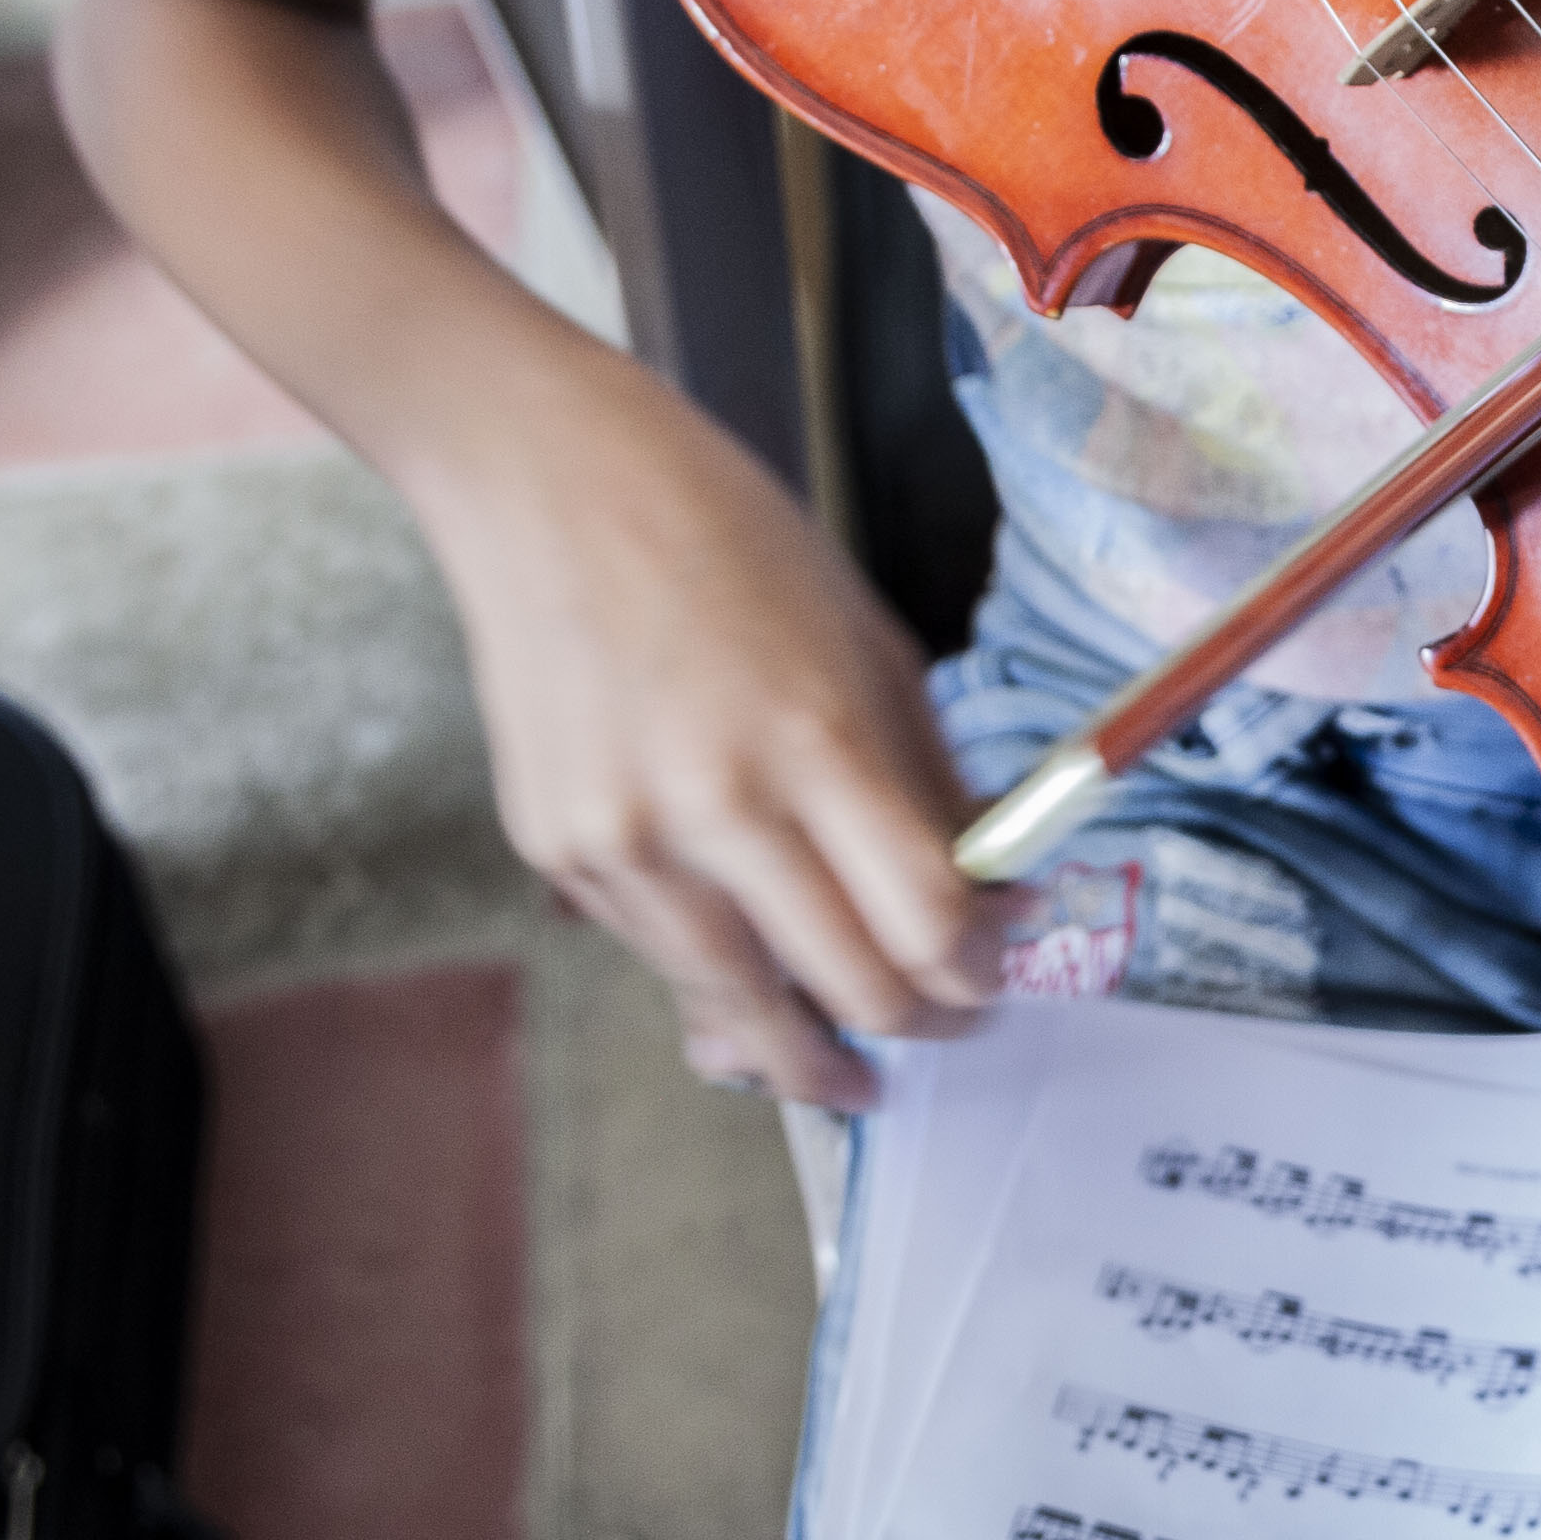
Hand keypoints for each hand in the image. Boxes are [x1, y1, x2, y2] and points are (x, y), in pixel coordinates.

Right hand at [412, 351, 1004, 1108]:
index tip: (994, 978)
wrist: (546, 483)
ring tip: (848, 1057)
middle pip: (851, 990)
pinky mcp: (560, 854)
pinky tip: (752, 964)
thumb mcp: (867, 640)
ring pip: (745, 1008)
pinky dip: (721, 977)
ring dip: (812, 1047)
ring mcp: (625, 842)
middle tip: (942, 1026)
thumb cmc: (725, 539)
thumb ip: (927, 778)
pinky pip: (665, 957)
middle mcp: (715, 807)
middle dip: (916, 1028)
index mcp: (814, 738)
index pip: (927, 925)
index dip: (977, 975)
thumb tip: (993, 896)